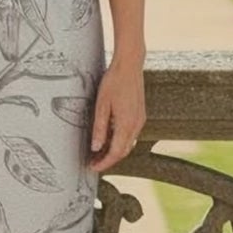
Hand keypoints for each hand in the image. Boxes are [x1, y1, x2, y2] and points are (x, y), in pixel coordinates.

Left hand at [87, 55, 146, 172]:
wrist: (130, 65)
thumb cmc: (114, 81)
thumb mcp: (101, 105)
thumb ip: (100, 128)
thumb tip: (96, 147)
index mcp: (126, 124)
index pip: (116, 152)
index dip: (104, 163)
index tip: (93, 167)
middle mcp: (136, 124)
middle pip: (123, 151)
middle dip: (108, 160)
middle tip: (93, 162)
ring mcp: (140, 120)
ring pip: (128, 143)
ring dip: (114, 151)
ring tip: (98, 153)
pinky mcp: (140, 115)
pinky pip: (130, 134)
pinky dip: (120, 141)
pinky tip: (109, 138)